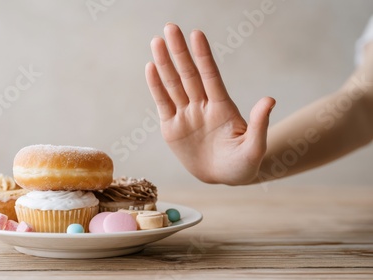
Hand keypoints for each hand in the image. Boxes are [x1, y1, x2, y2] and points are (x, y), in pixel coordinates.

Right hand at [145, 23, 274, 184]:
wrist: (223, 178)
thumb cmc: (243, 164)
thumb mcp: (255, 148)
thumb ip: (259, 124)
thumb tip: (269, 99)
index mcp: (222, 107)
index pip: (210, 76)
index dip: (203, 56)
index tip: (197, 34)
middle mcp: (202, 105)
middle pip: (188, 74)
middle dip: (179, 51)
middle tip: (171, 27)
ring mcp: (186, 115)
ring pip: (173, 84)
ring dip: (164, 63)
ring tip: (156, 41)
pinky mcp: (172, 128)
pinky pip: (163, 103)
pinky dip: (156, 86)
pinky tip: (150, 67)